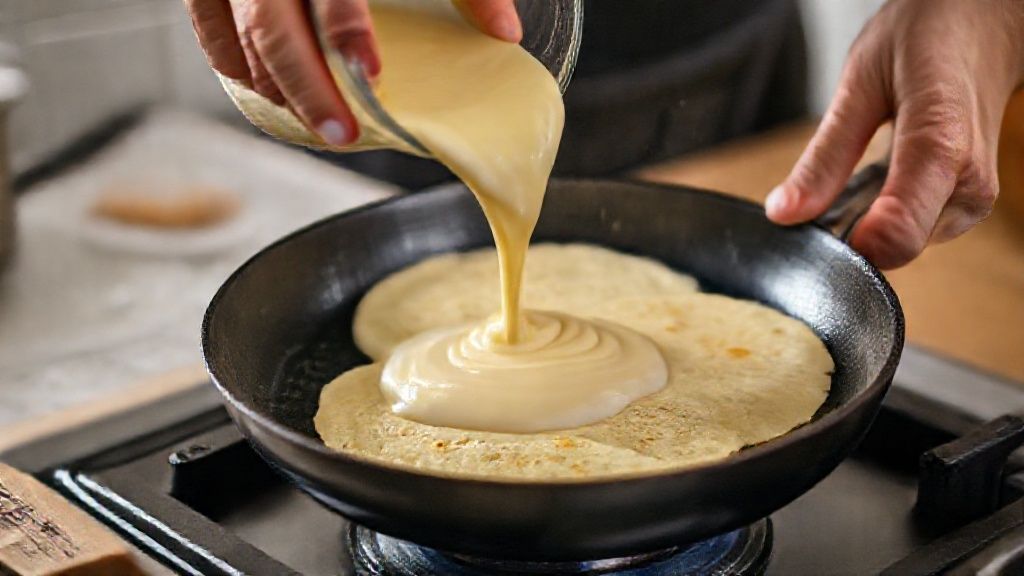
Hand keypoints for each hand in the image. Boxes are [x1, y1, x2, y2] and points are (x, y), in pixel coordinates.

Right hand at [184, 0, 520, 144]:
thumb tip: (506, 33)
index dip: (346, 30)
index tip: (370, 75)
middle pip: (271, 25)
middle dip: (306, 87)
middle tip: (341, 134)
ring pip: (236, 34)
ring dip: (274, 86)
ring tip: (317, 125)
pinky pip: (207, 28)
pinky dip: (234, 66)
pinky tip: (268, 94)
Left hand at [766, 0, 1023, 268]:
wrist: (986, 24)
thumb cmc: (930, 39)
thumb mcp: (861, 83)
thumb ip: (825, 156)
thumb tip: (784, 213)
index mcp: (941, 148)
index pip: (898, 235)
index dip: (850, 245)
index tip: (817, 227)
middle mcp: (968, 185)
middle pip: (893, 249)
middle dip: (851, 228)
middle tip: (838, 178)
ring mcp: (974, 199)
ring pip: (901, 245)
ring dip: (868, 218)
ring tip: (869, 163)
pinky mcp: (970, 205)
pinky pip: (913, 230)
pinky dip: (886, 212)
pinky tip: (885, 172)